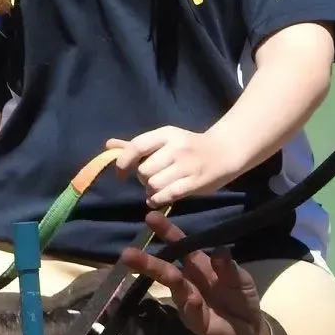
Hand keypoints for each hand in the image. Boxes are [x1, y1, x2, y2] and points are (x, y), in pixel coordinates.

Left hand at [111, 125, 237, 207]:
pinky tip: (159, 198)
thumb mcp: (165, 140)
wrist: (225, 152)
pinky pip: (167, 195)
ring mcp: (186, 165)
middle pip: (144, 170)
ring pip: (153, 184)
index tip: (121, 173)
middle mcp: (176, 147)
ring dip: (151, 190)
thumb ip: (136, 145)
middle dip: (142, 178)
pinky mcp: (195, 182)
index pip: (137, 146)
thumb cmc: (189, 147)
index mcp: (166, 134)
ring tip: (158, 188)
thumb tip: (109, 145)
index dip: (123, 162)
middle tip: (151, 179)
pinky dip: (157, 199)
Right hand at [120, 213, 264, 334]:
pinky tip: (190, 298)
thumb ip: (229, 268)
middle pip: (166, 268)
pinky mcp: (196, 321)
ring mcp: (188, 301)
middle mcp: (188, 281)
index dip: (167, 233)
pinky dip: (191, 304)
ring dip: (159, 276)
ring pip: (173, 287)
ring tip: (144, 266)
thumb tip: (219, 250)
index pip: (180, 246)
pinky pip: (192, 311)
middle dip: (148, 261)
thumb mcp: (240, 279)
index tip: (151, 218)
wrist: (249, 331)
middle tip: (127, 253)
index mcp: (198, 265)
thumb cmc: (241, 299)